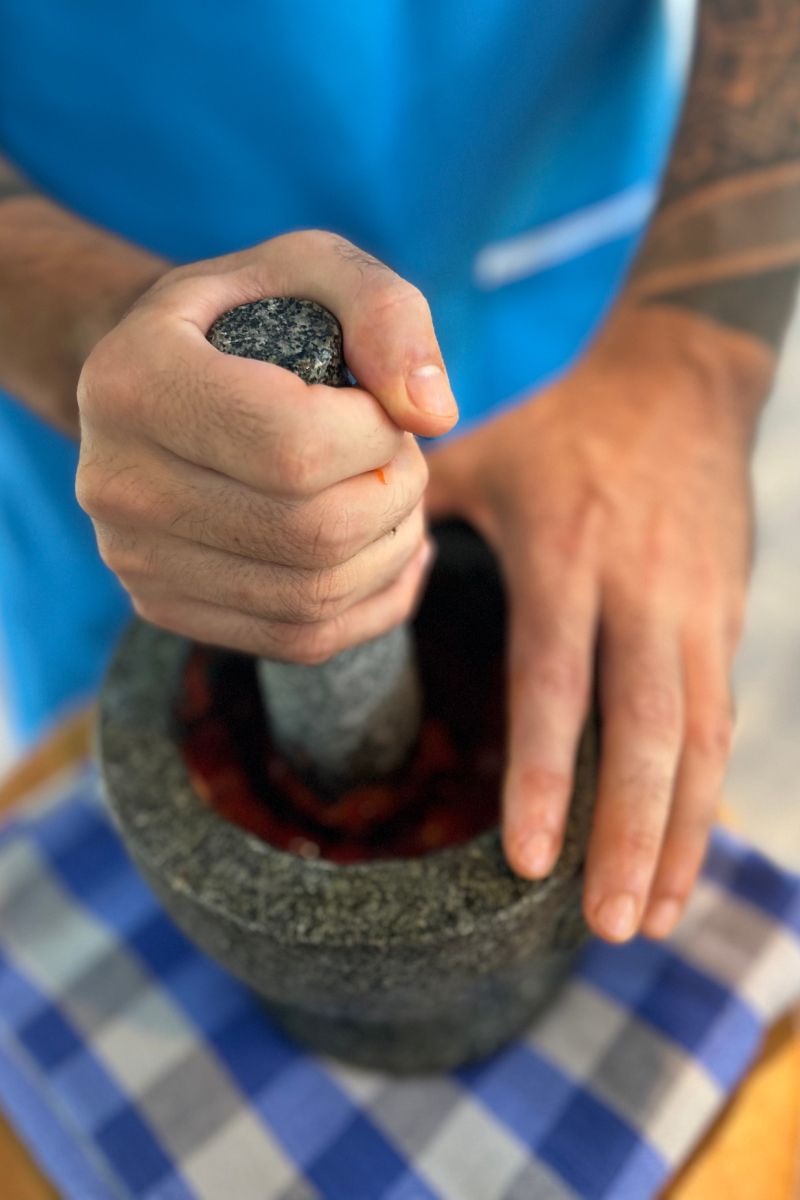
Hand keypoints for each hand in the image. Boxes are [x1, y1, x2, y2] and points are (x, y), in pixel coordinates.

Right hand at [76, 230, 456, 661]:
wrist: (158, 381)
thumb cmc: (245, 318)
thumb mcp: (314, 270)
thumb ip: (385, 313)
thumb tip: (433, 415)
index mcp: (135, 382)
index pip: (294, 447)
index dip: (376, 436)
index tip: (381, 408)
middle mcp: (116, 481)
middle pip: (311, 533)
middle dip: (394, 496)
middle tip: (400, 455)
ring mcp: (133, 558)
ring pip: (313, 597)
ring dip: (391, 552)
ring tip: (395, 499)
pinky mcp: (163, 607)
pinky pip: (301, 639)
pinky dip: (374, 606)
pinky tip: (390, 554)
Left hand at [427, 305, 771, 941]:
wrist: (681, 384)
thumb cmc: (564, 426)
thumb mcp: (481, 453)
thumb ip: (409, 513)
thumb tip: (331, 570)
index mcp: (565, 550)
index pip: (557, 679)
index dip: (548, 773)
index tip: (531, 861)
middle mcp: (640, 588)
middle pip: (644, 728)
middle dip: (628, 834)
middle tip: (604, 928)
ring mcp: (696, 608)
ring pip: (698, 739)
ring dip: (678, 835)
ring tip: (648, 921)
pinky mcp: (726, 619)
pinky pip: (721, 720)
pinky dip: (706, 796)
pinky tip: (685, 856)